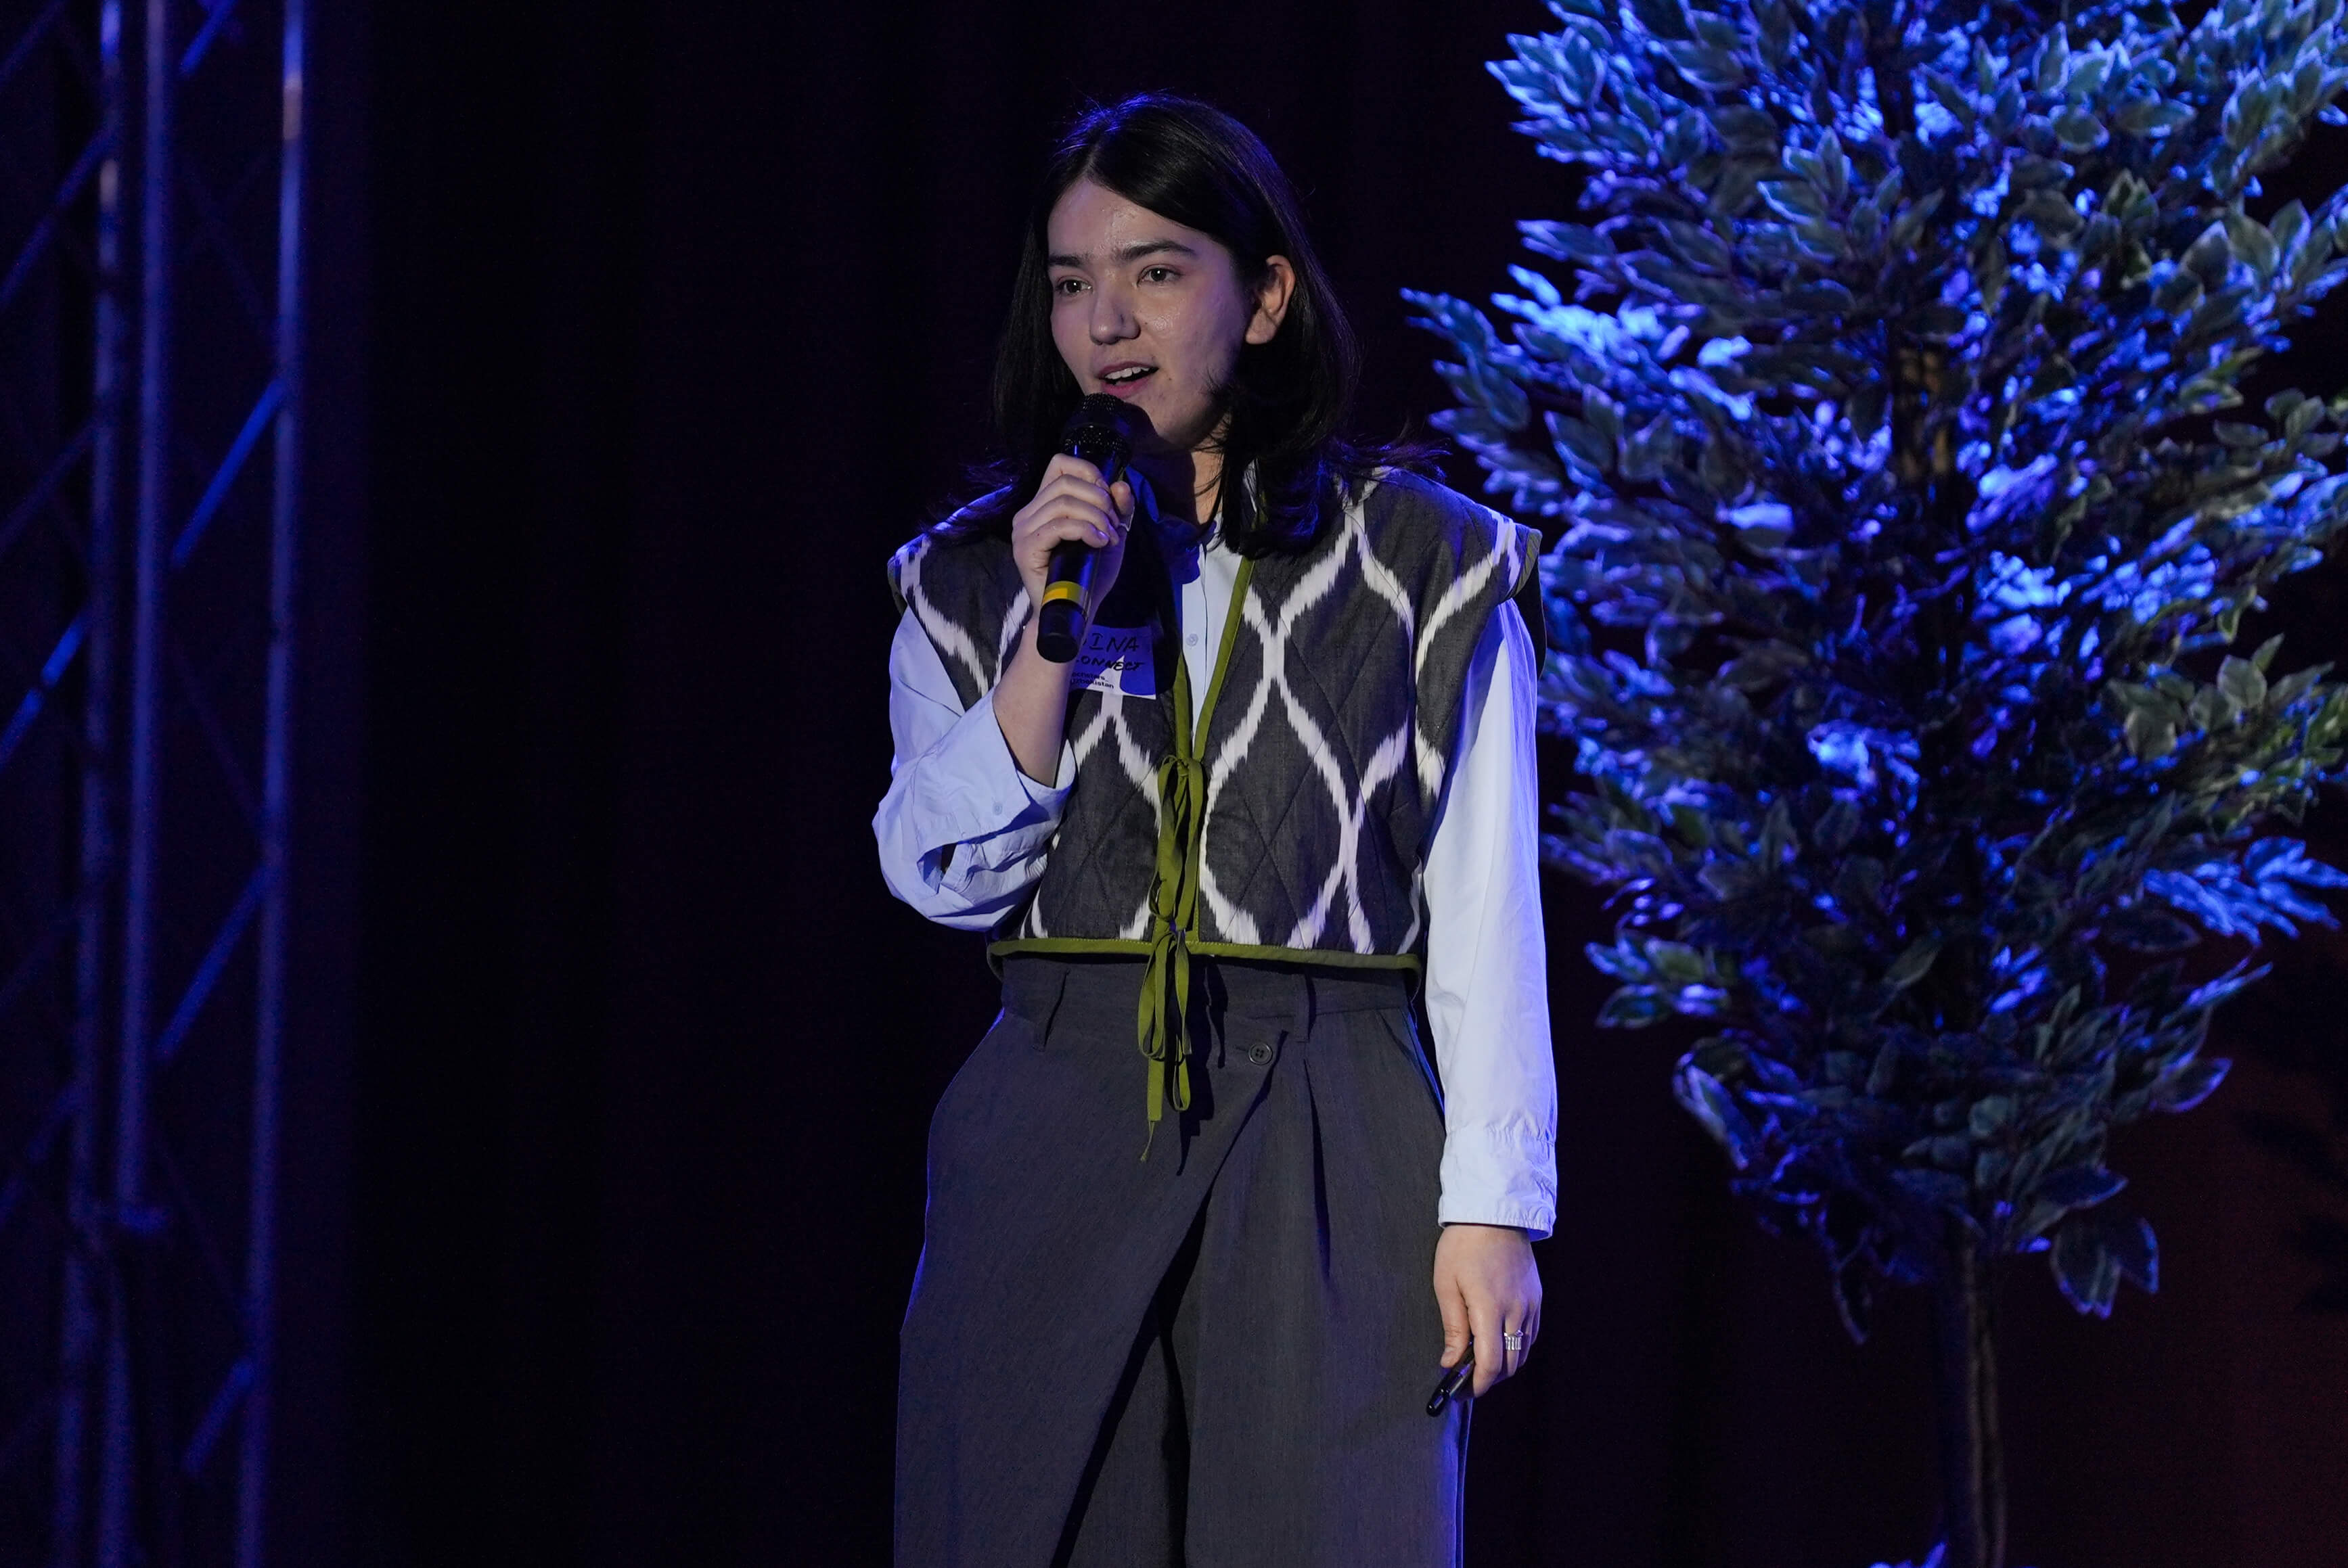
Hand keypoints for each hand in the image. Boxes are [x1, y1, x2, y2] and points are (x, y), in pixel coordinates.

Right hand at [1009, 453, 1133, 616]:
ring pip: (1063, 503)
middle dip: (1099, 499)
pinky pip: (1058, 526)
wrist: (1076, 611)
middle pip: (1065, 482)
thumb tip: (1121, 485)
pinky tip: (1097, 543)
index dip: (1088, 471)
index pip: (1059, 463)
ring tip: (1107, 538)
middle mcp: (1027, 513)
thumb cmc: (1090, 574)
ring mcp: (1023, 531)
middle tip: (1112, 525)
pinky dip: (1084, 530)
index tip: (1108, 497)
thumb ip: (1118, 509)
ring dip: (1095, 517)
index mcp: (1043, 504)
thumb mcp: (1110, 534)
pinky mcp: (1025, 549)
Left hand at [1432, 1223, 1540, 1397]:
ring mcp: (1531, 1305)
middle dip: (1490, 1378)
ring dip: (1505, 1364)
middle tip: (1467, 1380)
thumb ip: (1452, 1327)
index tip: (1464, 1392)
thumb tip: (1450, 1362)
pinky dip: (1517, 1347)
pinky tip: (1500, 1342)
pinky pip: (1530, 1334)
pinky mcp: (1537, 1298)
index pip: (1491, 1363)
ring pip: (1523, 1351)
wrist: (1494, 1213)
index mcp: (1490, 1309)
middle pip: (1511, 1363)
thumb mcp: (1446, 1285)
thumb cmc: (1463, 1246)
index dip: (1478, 1385)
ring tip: (1481, 1361)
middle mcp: (1516, 1311)